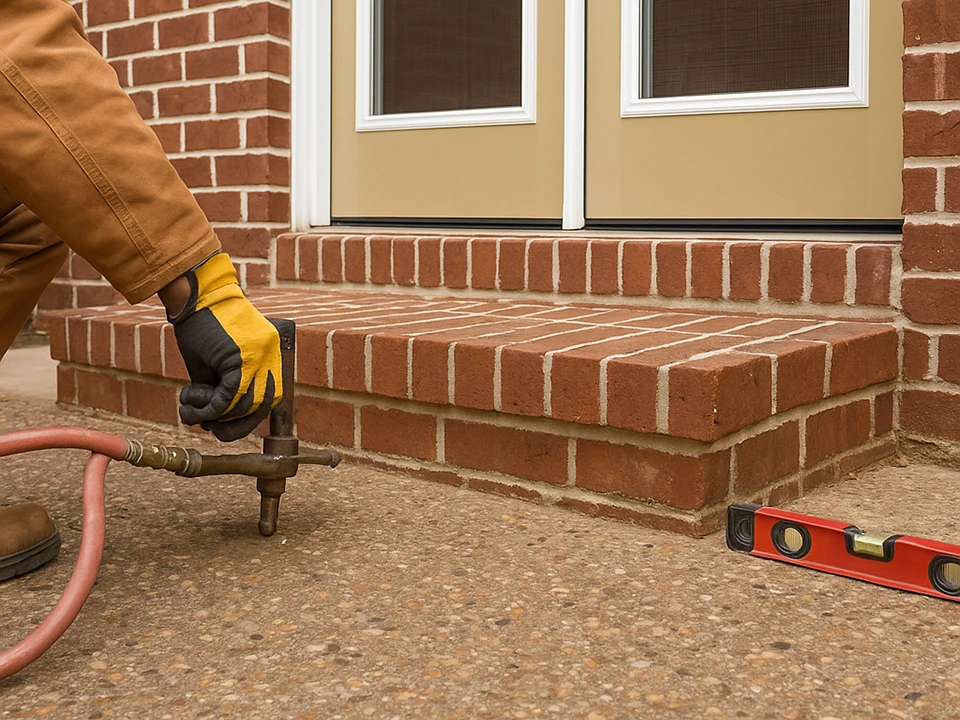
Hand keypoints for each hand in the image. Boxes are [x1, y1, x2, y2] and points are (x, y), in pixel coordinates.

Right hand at [166, 253, 281, 441]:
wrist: (193, 297)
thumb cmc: (201, 327)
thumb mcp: (215, 363)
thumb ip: (221, 389)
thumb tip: (215, 422)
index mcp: (271, 355)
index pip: (269, 398)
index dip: (248, 417)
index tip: (226, 426)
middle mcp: (272, 356)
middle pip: (262, 406)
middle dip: (236, 424)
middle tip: (212, 428)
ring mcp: (260, 357)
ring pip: (245, 404)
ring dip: (216, 416)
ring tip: (193, 414)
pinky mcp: (242, 359)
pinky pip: (229, 396)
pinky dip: (209, 408)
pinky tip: (190, 407)